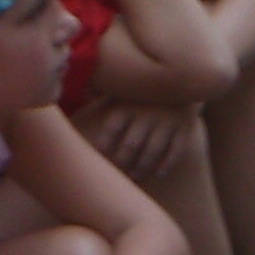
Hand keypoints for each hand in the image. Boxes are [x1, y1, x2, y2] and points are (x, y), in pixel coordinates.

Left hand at [78, 98, 194, 183]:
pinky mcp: (184, 128)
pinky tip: (159, 173)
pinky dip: (167, 164)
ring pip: (152, 153)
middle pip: (130, 146)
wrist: (182, 75)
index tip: (95, 161)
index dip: (102, 147)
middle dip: (121, 164)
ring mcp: (166, 122)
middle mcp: (146, 114)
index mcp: (127, 104)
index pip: (110, 129)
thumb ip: (99, 93)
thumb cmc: (142, 88)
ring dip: (141, 170)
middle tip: (115, 177)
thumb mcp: (122, 87)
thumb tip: (70, 93)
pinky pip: (175, 151)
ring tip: (134, 179)